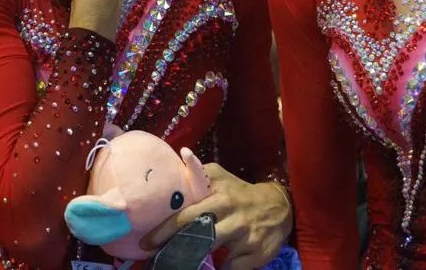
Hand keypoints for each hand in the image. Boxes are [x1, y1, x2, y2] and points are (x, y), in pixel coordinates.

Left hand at [143, 164, 291, 269]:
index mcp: (218, 196)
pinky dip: (221, 269)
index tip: (147, 241)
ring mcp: (245, 236)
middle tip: (156, 256)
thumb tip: (174, 165)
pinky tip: (212, 267)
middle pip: (196, 234)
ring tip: (179, 262)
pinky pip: (232, 268)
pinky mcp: (256, 254)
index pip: (185, 213)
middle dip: (173, 246)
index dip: (164, 229)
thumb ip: (196, 174)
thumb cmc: (239, 192)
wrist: (278, 206)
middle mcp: (231, 215)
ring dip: (194, 259)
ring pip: (213, 252)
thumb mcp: (219, 177)